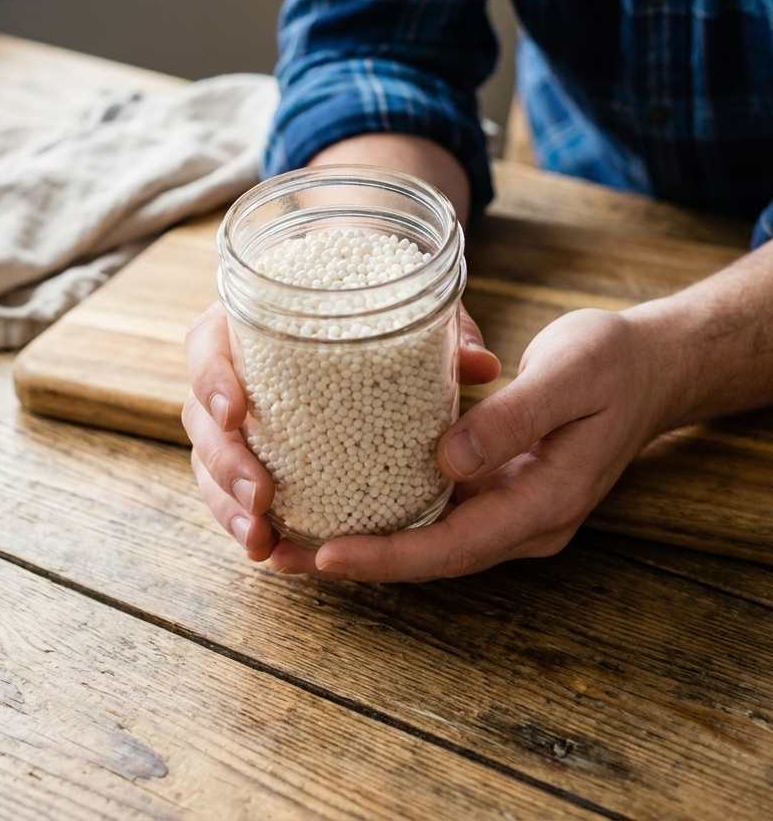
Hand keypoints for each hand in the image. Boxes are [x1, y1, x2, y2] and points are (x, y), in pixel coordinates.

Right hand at [182, 301, 499, 565]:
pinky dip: (244, 521)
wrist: (355, 309)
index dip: (212, 377)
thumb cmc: (372, 306)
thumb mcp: (404, 309)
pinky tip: (267, 550)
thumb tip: (482, 365)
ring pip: (208, 462)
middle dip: (224, 462)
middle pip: (200, 415)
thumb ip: (439, 332)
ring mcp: (235, 417)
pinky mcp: (252, 454)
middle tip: (260, 496)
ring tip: (259, 540)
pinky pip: (231, 491)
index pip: (207, 343)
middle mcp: (232, 368)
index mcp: (250, 320)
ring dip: (226, 504)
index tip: (237, 410)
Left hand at [283, 307, 669, 580]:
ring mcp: (509, 510)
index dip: (389, 556)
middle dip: (355, 561)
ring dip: (361, 542)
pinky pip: (433, 512)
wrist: (649, 369)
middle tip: (276, 554)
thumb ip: (514, 418)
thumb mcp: (570, 376)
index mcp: (545, 502)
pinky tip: (337, 499)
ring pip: (426, 540)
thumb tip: (447, 461)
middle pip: (429, 557)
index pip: (455, 546)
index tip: (327, 555)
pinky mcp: (495, 489)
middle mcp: (524, 521)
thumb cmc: (612, 364)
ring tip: (285, 535)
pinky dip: (383, 513)